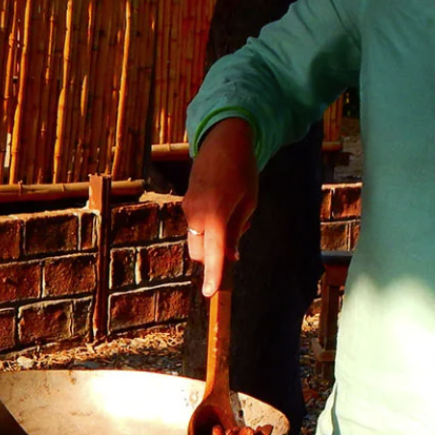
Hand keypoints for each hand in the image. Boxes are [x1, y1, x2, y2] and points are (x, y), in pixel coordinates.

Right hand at [182, 117, 258, 296]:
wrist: (223, 140)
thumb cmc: (242, 171)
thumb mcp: (248, 202)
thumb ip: (236, 231)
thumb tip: (228, 256)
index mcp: (216, 215)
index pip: (213, 254)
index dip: (213, 275)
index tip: (211, 294)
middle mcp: (196, 214)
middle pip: (200, 253)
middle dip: (214, 256)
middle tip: (239, 230)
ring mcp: (188, 208)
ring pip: (198, 239)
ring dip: (213, 239)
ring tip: (234, 211)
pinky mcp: (186, 203)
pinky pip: (196, 225)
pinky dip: (209, 226)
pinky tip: (224, 203)